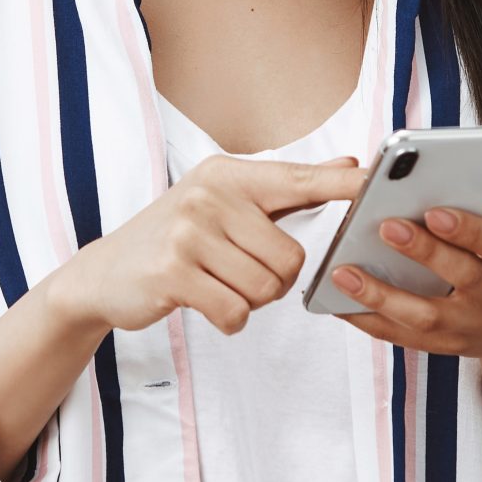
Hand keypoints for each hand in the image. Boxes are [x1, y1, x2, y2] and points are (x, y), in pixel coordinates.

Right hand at [45, 154, 365, 338]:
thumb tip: (350, 161)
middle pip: (292, 257)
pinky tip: (205, 302)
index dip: (342, 183)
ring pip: (266, 288)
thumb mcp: (227, 203)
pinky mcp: (173, 272)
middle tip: (241, 274)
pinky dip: (229, 319)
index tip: (378, 178)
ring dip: (252, 301)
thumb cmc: (177, 238)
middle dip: (277, 281)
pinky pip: (236, 311)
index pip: (299, 179)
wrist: (103, 275)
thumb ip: (290, 187)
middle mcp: (210, 195)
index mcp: (230, 174)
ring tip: (220, 285)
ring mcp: (189, 232)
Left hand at [325, 184, 481, 362]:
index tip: (434, 210)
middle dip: (424, 252)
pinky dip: (371, 322)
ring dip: (382, 295)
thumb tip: (448, 159)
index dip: (467, 229)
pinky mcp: (448, 347)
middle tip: (385, 226)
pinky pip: (405, 338)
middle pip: (463, 276)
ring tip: (343, 272)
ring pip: (426, 316)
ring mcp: (473, 326)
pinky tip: (341, 304)